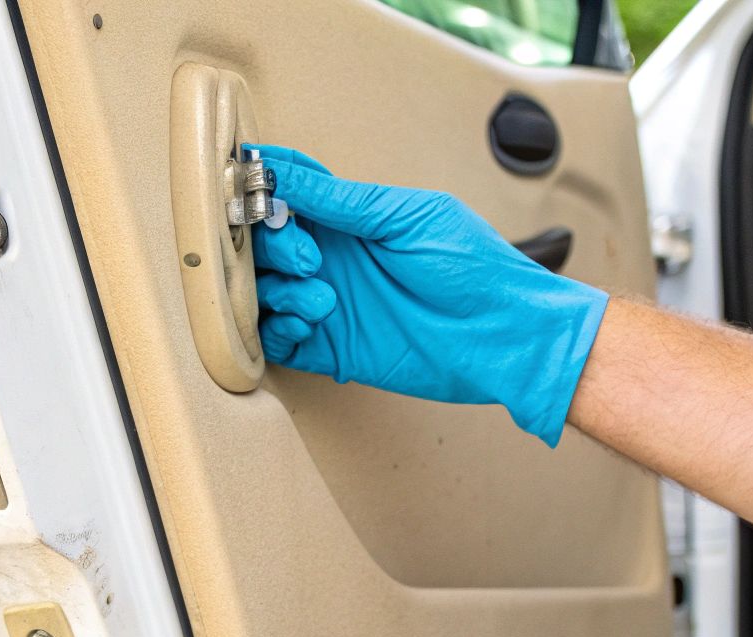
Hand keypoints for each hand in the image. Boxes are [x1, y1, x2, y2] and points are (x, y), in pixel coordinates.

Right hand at [249, 145, 608, 446]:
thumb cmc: (473, 267)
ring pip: (264, 290)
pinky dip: (279, 329)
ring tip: (321, 298)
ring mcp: (329, 301)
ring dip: (277, 291)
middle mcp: (333, 257)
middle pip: (265, 241)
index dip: (260, 184)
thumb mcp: (408, 217)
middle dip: (272, 246)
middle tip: (309, 259)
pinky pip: (278, 339)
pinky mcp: (331, 347)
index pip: (288, 189)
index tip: (248, 185)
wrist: (505, 334)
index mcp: (351, 217)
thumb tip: (282, 173)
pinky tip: (308, 324)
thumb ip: (342, 201)